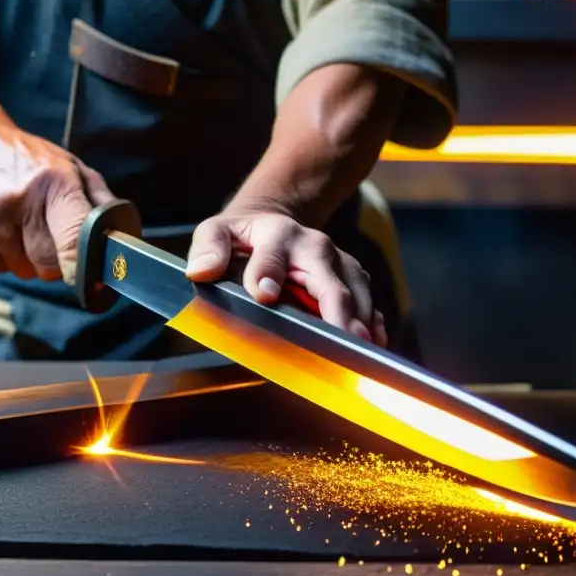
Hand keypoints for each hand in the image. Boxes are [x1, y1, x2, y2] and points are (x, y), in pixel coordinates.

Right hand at [0, 111, 114, 282]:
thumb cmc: (32, 161)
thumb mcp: (72, 168)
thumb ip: (101, 203)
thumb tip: (124, 242)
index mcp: (56, 183)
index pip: (73, 241)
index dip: (82, 268)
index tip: (90, 281)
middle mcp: (21, 200)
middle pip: (49, 265)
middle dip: (56, 261)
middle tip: (51, 236)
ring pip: (24, 270)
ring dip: (29, 260)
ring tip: (23, 226)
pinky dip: (4, 257)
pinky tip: (1, 227)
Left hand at [185, 207, 387, 345]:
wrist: (275, 221)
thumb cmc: (243, 236)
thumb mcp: (217, 232)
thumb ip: (208, 248)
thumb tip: (201, 271)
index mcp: (278, 235)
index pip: (273, 255)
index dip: (268, 274)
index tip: (264, 296)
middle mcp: (316, 247)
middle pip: (330, 283)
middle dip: (337, 313)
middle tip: (342, 342)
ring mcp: (339, 264)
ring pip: (357, 294)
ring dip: (361, 324)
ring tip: (363, 355)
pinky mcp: (353, 279)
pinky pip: (369, 303)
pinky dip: (374, 325)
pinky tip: (374, 347)